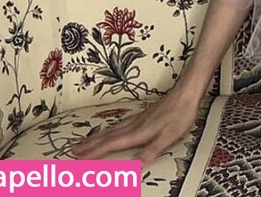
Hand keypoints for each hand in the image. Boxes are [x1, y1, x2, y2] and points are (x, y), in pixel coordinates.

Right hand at [71, 86, 200, 167]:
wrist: (187, 92)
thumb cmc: (180, 114)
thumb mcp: (169, 135)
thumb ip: (151, 150)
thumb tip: (135, 166)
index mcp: (137, 132)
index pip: (111, 144)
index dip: (94, 152)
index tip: (79, 158)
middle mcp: (133, 125)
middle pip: (107, 136)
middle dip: (90, 145)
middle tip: (73, 151)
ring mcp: (137, 119)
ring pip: (112, 129)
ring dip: (96, 137)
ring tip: (84, 142)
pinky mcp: (142, 115)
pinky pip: (119, 125)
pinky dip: (109, 130)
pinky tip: (109, 131)